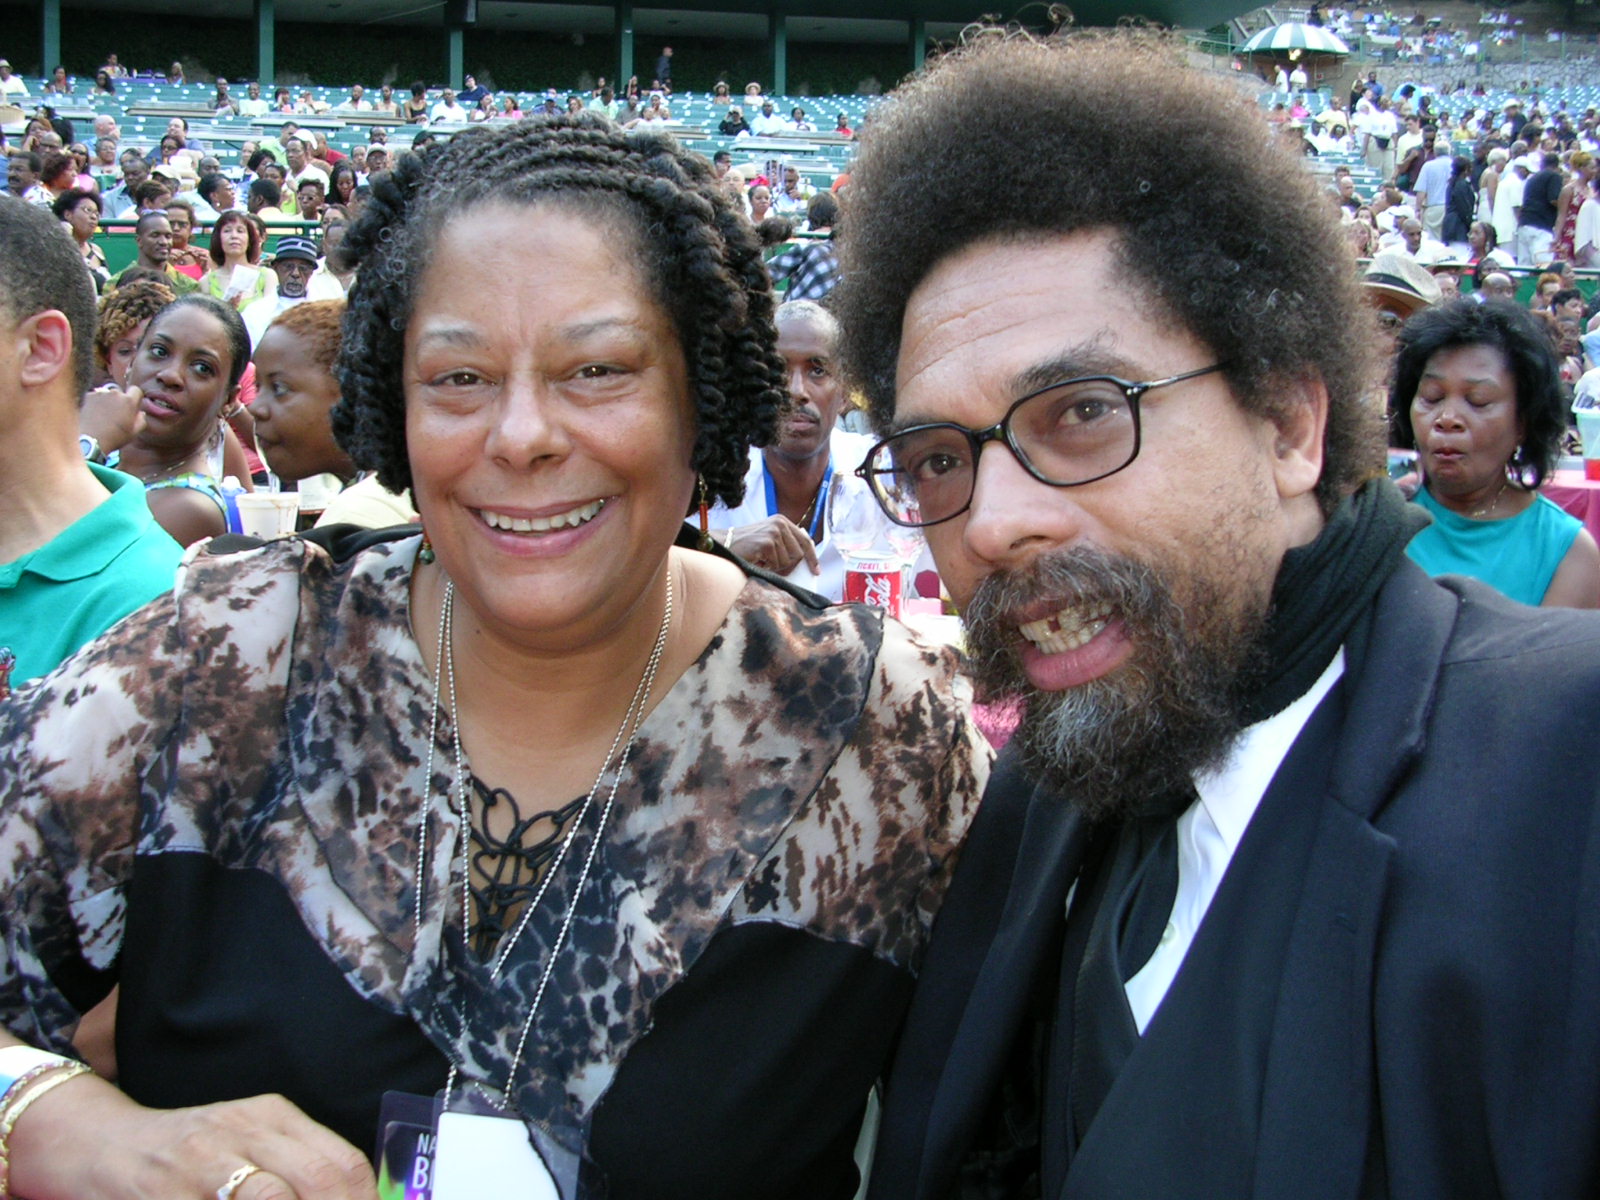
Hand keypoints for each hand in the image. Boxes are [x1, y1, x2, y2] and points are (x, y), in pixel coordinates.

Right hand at [9, 1075, 377, 1199]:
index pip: (342, 1161)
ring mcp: (202, 1164)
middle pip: (318, 1180)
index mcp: (272, 1116)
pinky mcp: (166, 1193)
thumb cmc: (187, 1153)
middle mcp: (242, 1132)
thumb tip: (356, 1196)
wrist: (100, 1145)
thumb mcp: (247, 1140)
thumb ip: (297, 1166)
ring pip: (273, 1199)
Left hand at [78, 385, 144, 455]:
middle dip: (120, 400)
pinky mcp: (88, 396)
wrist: (90, 439)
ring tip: (104, 415)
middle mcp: (115, 393)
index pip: (136, 390)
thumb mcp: (134, 432)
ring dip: (108, 401)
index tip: (132, 405)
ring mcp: (100, 393)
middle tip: (116, 413)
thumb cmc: (115, 437)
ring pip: (107, 394)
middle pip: (120, 392)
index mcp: (129, 401)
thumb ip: (141, 420)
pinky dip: (96, 402)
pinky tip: (94, 414)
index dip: (135, 397)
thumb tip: (140, 413)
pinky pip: (95, 396)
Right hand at [727, 515, 819, 574]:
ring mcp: (774, 532)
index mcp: (782, 521)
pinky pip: (777, 565)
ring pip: (788, 562)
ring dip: (775, 567)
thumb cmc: (746, 546)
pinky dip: (767, 568)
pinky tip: (756, 561)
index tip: (816, 571)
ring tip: (761, 560)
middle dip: (788, 566)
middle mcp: (780, 523)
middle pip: (799, 555)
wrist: (724, 544)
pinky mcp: (767, 543)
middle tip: (770, 565)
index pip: (805, 540)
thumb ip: (786, 544)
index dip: (812, 557)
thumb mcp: (769, 539)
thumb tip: (805, 560)